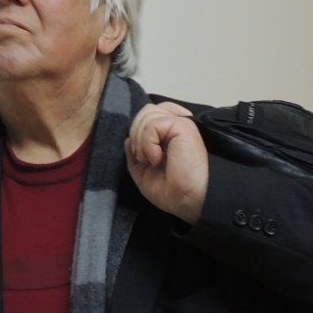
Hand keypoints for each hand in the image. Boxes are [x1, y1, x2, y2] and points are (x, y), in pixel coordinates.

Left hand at [124, 102, 207, 225]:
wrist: (185, 201)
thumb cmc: (169, 191)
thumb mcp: (142, 171)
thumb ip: (135, 152)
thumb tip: (127, 138)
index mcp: (169, 134)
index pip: (150, 113)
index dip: (140, 129)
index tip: (143, 154)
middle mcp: (177, 126)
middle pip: (147, 110)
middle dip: (136, 133)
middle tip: (144, 158)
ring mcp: (181, 124)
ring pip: (147, 113)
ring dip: (140, 140)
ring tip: (151, 160)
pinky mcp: (183, 126)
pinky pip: (152, 125)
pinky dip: (148, 144)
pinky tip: (157, 159)